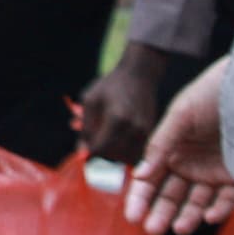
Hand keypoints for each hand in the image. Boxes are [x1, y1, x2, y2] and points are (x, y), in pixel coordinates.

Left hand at [76, 44, 170, 166]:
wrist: (139, 76)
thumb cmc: (111, 86)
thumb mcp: (90, 100)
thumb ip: (85, 127)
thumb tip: (82, 151)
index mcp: (117, 120)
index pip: (100, 149)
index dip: (88, 151)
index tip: (84, 145)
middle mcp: (134, 129)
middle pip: (113, 157)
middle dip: (100, 153)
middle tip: (95, 141)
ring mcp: (145, 133)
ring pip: (126, 159)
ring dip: (114, 155)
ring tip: (107, 140)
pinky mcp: (151, 134)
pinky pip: (136, 153)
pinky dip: (125, 152)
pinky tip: (118, 139)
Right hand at [122, 63, 233, 234]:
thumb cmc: (212, 93)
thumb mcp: (181, 114)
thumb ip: (160, 144)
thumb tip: (140, 175)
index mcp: (171, 149)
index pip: (151, 179)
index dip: (140, 198)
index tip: (132, 216)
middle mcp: (190, 163)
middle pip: (172, 195)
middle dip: (162, 213)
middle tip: (153, 229)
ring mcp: (214, 171)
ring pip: (198, 201)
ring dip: (189, 216)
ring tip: (180, 229)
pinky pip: (228, 198)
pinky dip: (219, 209)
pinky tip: (210, 217)